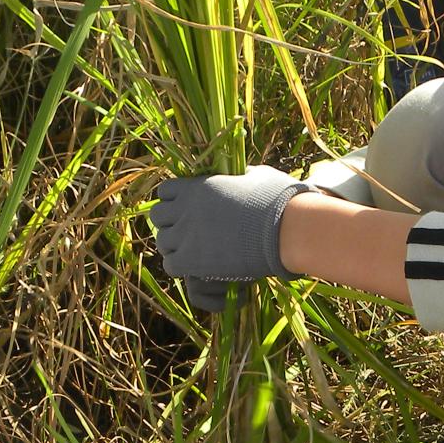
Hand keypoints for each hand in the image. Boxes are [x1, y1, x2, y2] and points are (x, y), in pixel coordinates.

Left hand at [149, 166, 311, 309]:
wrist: (285, 229)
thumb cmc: (278, 200)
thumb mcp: (258, 176)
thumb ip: (241, 176)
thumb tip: (243, 175)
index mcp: (198, 186)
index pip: (165, 191)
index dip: (173, 201)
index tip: (186, 210)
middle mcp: (186, 209)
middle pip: (158, 217)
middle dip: (170, 223)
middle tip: (188, 232)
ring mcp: (186, 235)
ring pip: (161, 242)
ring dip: (174, 247)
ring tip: (193, 252)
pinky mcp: (192, 261)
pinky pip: (170, 266)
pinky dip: (180, 268)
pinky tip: (197, 267)